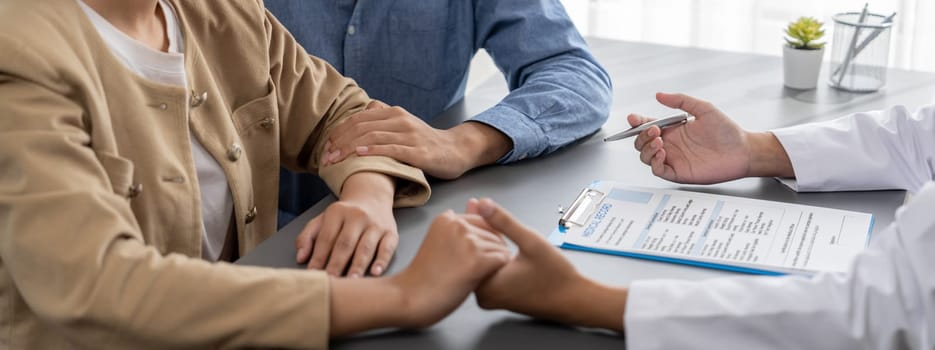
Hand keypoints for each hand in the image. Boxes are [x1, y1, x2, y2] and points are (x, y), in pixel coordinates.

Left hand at [296, 172, 396, 276]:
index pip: (326, 237)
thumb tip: (301, 258)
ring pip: (365, 247)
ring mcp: (375, 224)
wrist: (372, 198)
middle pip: (345, 243)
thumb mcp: (322, 220)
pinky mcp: (391, 232)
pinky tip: (375, 272)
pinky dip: (382, 260)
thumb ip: (307, 236)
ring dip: (358, 265)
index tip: (313, 274)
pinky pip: (387, 248)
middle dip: (337, 264)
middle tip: (332, 281)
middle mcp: (357, 216)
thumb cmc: (344, 216)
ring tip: (352, 281)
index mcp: (337, 212)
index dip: (319, 257)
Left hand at [323, 101, 509, 178]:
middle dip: (340, 142)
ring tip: (336, 159)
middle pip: (362, 127)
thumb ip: (387, 114)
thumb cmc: (426, 141)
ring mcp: (410, 135)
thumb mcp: (405, 124)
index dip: (340, 131)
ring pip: (373, 137)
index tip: (326, 146)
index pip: (359, 119)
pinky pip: (392, 149)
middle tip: (326, 156)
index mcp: (394, 112)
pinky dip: (373, 151)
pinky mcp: (418, 152)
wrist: (455, 150)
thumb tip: (369, 106)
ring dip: (350, 149)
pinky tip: (360, 155)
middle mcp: (400, 120)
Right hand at [389, 210, 510, 327]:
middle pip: (495, 234)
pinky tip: (482, 279)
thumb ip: (459, 223)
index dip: (483, 242)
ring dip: (494, 263)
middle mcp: (458, 224)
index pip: (484, 221)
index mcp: (448, 218)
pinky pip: (502, 260)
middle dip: (491, 251)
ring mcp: (468, 241)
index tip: (467, 258)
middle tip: (470, 269)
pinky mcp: (476, 260)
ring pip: (500, 247)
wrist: (412, 297)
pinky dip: (498, 271)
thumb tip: (475, 200)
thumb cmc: (425, 274)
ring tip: (474, 276)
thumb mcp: (440, 240)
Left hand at [470, 198, 626, 331]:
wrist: (573, 300)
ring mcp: (488, 298)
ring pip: (480, 261)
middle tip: (475, 205)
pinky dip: (492, 253)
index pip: (469, 247)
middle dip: (477, 230)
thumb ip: (504, 222)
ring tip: (486, 219)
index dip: (473, 222)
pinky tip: (499, 239)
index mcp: (486, 285)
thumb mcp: (531, 241)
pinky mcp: (496, 296)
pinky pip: (488, 269)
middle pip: (472, 254)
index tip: (472, 203)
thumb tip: (482, 204)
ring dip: (486, 241)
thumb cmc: (556, 276)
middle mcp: (482, 296)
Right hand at [630, 93, 753, 183]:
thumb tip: (660, 95)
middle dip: (641, 136)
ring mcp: (673, 159)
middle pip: (641, 143)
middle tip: (654, 130)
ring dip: (646, 148)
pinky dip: (655, 162)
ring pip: (646, 157)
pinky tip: (663, 152)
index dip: (637, 123)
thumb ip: (681, 100)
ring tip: (659, 141)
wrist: (742, 150)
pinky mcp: (678, 172)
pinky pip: (658, 170)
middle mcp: (671, 144)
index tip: (633, 118)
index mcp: (673, 130)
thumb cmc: (727, 131)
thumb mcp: (703, 108)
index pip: (647, 126)